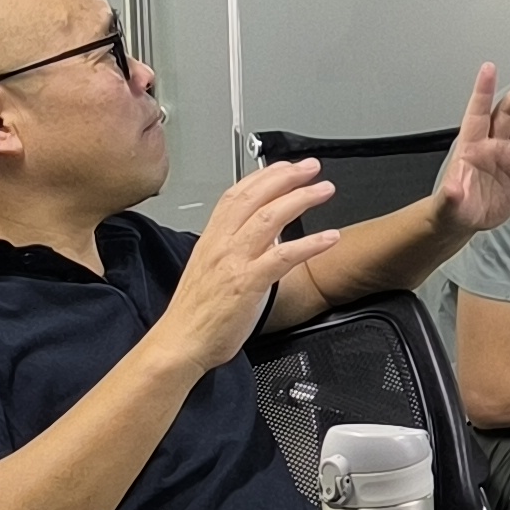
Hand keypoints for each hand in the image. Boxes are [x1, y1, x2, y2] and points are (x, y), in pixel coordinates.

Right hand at [152, 159, 340, 374]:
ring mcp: (234, 262)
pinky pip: (283, 257)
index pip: (236, 195)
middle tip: (312, 168)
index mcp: (211, 239)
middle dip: (287, 177)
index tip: (285, 166)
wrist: (180, 342)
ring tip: (324, 190)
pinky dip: (309, 244)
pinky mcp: (247, 284)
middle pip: (255, 198)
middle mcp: (221, 245)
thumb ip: (233, 250)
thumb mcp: (210, 270)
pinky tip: (329, 237)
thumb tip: (262, 238)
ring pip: (269, 218)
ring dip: (301, 200)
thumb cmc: (196, 314)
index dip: (263, 176)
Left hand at [432, 63, 509, 235]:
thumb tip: (452, 188)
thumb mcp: (447, 203)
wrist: (466, 220)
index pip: (478, 112)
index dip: (483, 90)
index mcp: (472, 145)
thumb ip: (450, 194)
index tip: (489, 68)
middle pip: (508, 112)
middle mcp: (493, 145)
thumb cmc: (453, 206)